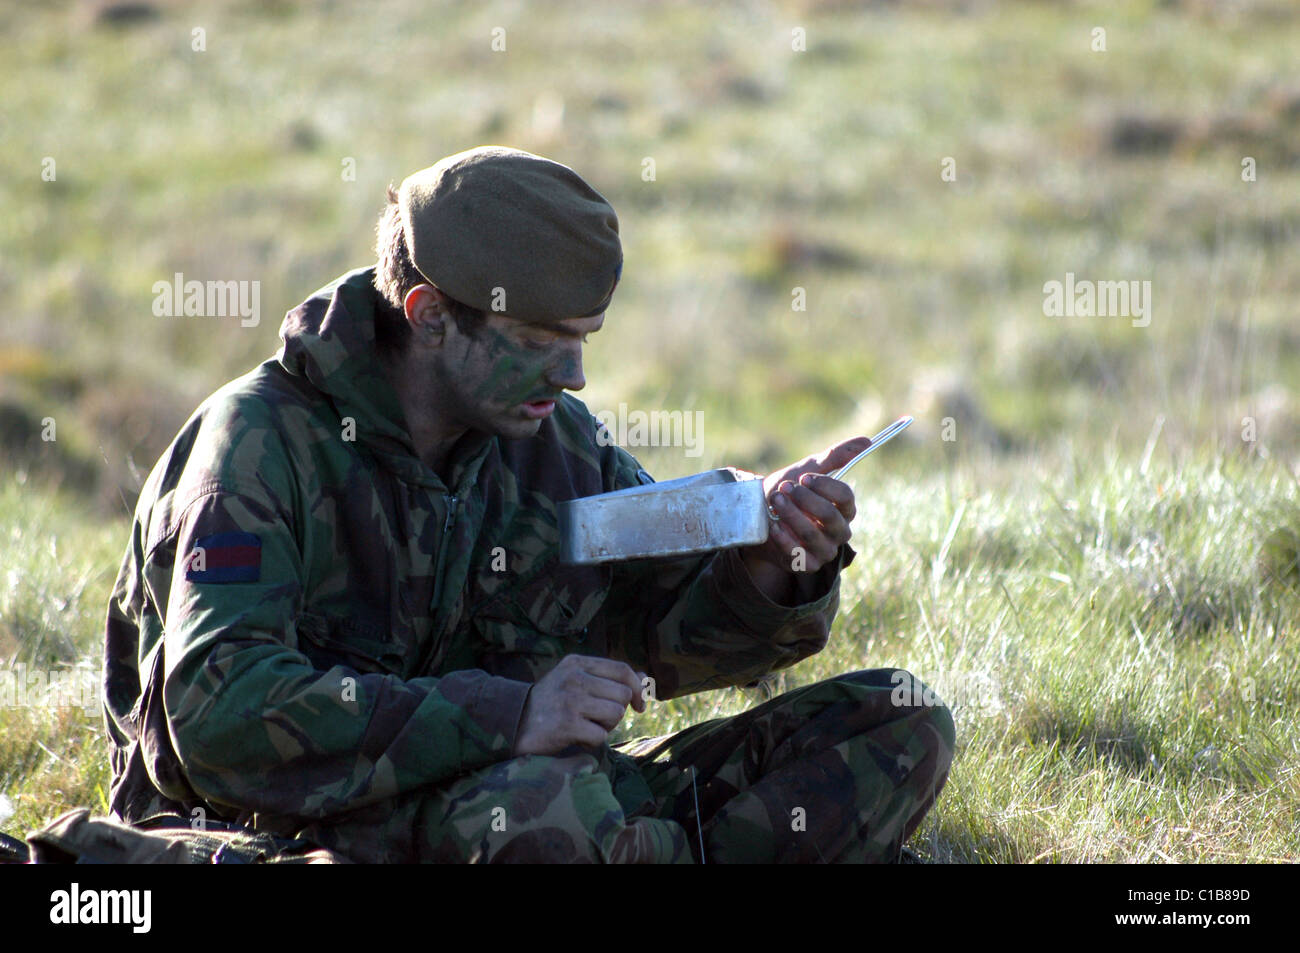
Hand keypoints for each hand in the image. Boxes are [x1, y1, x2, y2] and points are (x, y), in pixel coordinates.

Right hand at [513, 654, 647, 755]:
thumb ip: (608, 678)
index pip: (622, 670)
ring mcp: (571, 701)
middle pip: (622, 695)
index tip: (639, 704)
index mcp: (577, 663)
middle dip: (616, 711)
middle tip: (597, 718)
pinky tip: (576, 737)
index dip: (638, 688)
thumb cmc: (551, 702)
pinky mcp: (567, 725)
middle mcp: (574, 678)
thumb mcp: (575, 680)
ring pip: (615, 715)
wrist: (512, 722)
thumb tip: (645, 678)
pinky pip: (601, 736)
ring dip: (605, 726)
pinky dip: (592, 742)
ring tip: (586, 726)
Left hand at [742, 435, 867, 581]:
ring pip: (814, 536)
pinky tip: (773, 526)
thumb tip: (867, 441)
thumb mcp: (807, 471)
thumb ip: (835, 457)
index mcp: (844, 509)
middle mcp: (839, 531)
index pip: (846, 497)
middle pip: (831, 517)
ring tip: (775, 501)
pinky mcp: (808, 565)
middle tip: (785, 488)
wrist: (756, 517)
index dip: (825, 486)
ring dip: (792, 517)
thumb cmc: (787, 493)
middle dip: (806, 501)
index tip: (803, 477)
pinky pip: (800, 556)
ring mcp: (825, 550)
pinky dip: (785, 540)